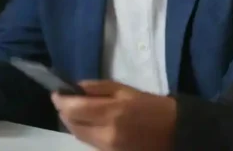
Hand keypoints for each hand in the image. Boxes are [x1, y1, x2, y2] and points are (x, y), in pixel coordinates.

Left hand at [52, 81, 176, 150]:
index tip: (57, 92)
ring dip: (73, 123)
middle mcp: (106, 135)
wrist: (176, 132)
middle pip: (72, 125)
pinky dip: (85, 132)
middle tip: (65, 100)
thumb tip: (74, 88)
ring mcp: (108, 149)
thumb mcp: (126, 90)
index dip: (61, 100)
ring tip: (77, 111)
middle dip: (65, 112)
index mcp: (111, 113)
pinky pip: (90, 143)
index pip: (73, 109)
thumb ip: (98, 88)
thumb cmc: (152, 106)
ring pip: (79, 136)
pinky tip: (90, 124)